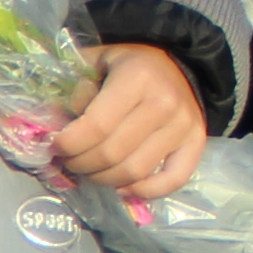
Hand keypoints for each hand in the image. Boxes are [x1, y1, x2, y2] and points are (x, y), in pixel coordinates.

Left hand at [49, 41, 210, 203]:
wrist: (177, 65)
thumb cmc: (128, 65)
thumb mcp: (95, 61)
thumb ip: (74, 88)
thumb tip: (55, 124)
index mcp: (137, 77)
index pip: (97, 126)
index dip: (69, 144)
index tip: (55, 146)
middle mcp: (165, 103)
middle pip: (113, 153)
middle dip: (81, 163)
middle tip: (68, 160)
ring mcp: (183, 126)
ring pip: (135, 171)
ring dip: (103, 179)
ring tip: (90, 170)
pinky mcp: (196, 143)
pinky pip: (172, 180)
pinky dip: (144, 191)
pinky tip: (122, 188)